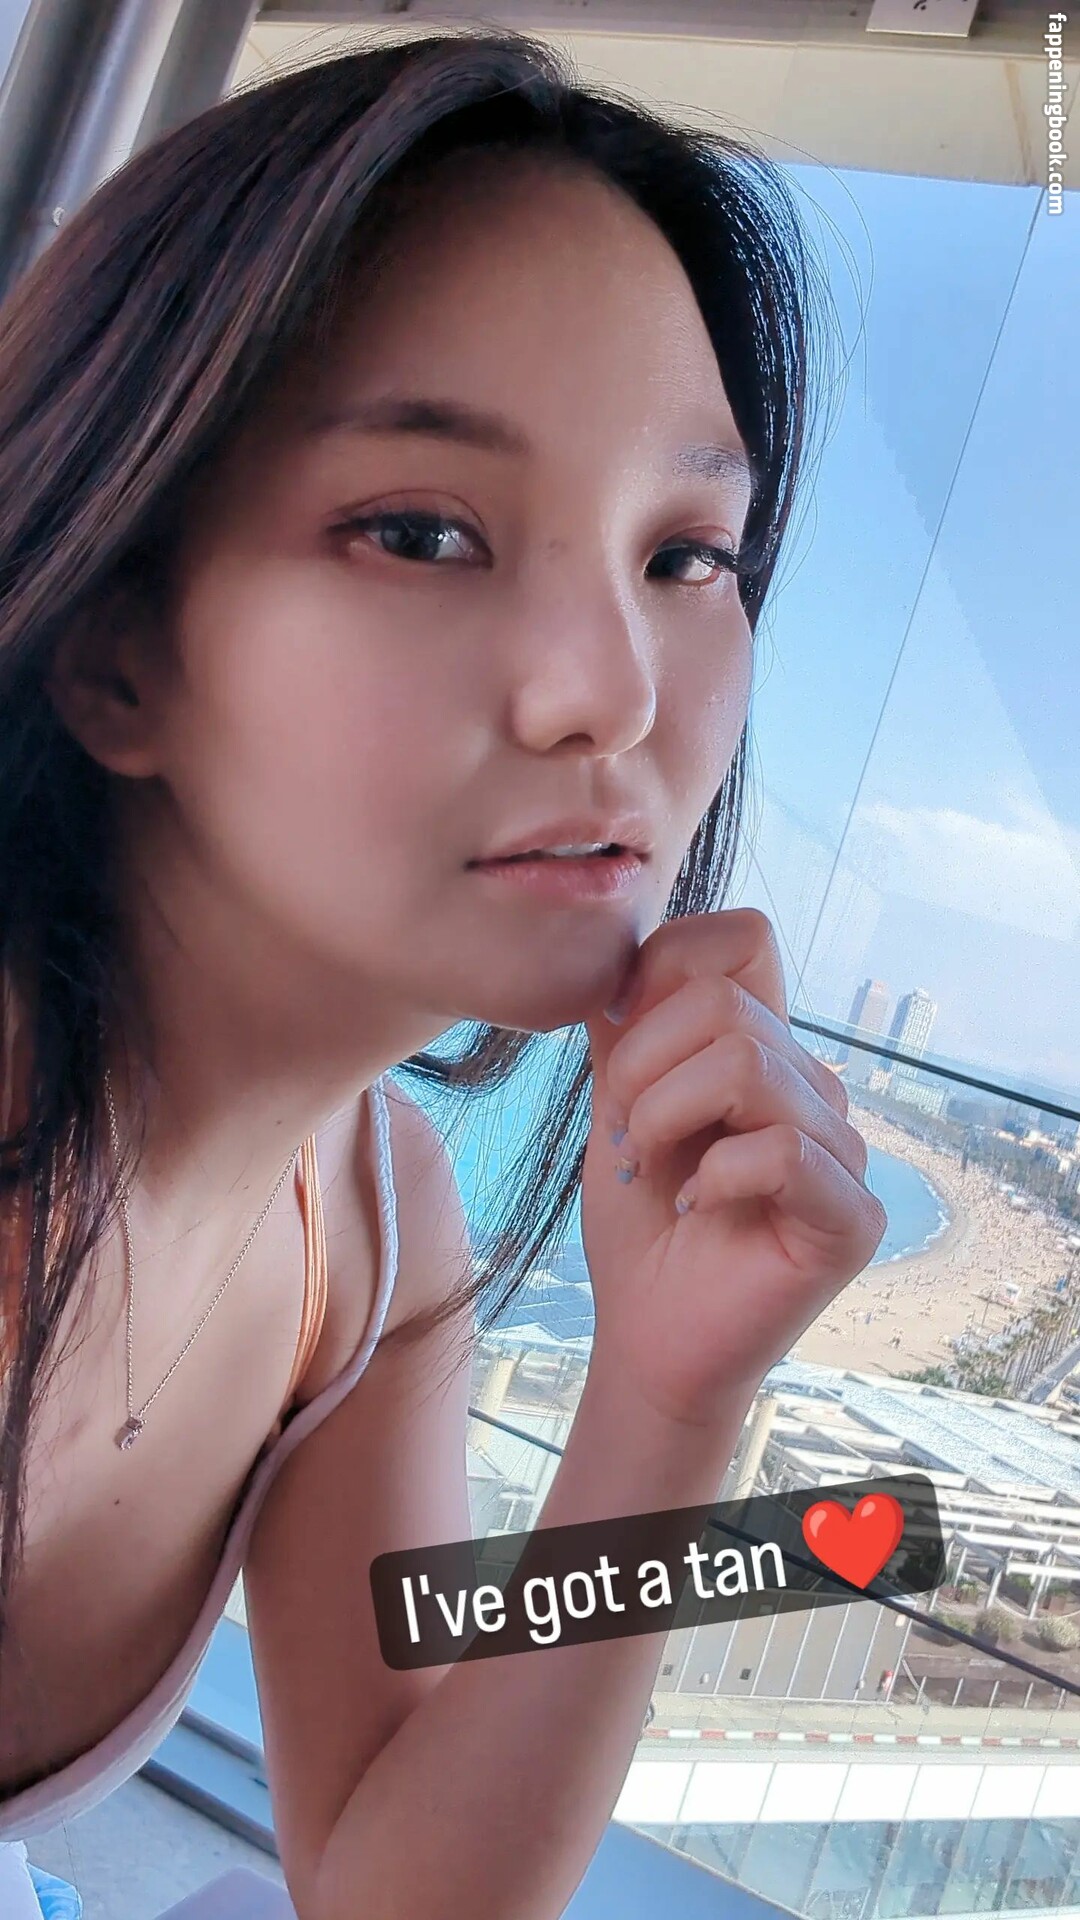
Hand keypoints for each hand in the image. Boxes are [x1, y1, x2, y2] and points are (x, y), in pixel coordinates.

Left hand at [581, 909, 886, 1430]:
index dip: (667, 966)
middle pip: (725, 1004)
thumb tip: (625, 955)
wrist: (646, 1335)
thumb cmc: (639, 1223)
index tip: (616, 1037)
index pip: (744, 939)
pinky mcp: (852, 1217)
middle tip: (623, 1134)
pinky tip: (694, 1208)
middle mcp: (813, 1088)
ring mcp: (842, 1152)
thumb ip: (627, 1027)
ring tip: (652, 1170)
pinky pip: (782, 1151)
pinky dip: (713, 1176)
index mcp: (764, 1049)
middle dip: (641, 1066)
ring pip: (750, 1066)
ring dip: (665, 1117)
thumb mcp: (618, 1104)